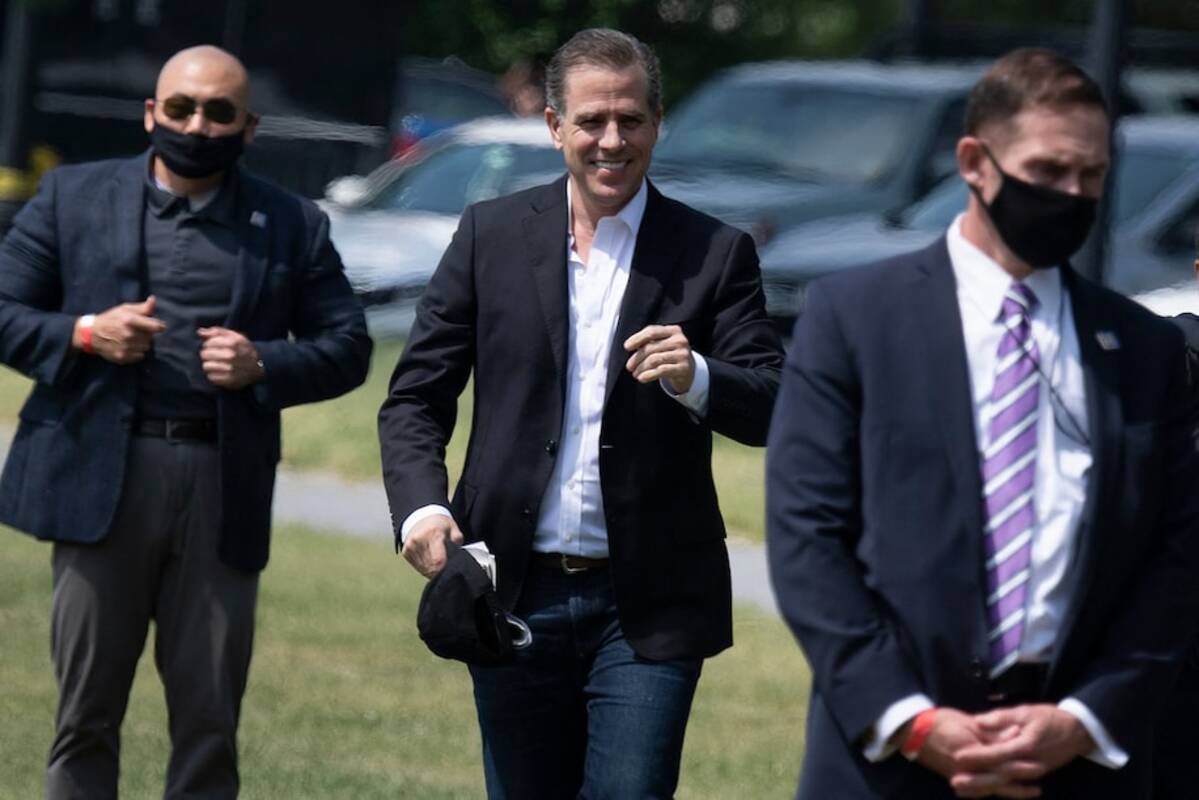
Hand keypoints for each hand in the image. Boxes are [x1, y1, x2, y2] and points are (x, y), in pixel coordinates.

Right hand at [78, 296, 165, 363]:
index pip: (156, 326)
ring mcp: (125, 347)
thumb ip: (142, 307)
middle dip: (147, 334)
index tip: (158, 326)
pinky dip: (137, 352)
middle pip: (151, 337)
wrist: (91, 334)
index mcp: (130, 320)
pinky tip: (128, 346)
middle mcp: (129, 335)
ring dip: (142, 343)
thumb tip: (154, 300)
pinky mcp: (123, 357)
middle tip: (137, 331)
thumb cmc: (111, 319)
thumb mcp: (125, 309)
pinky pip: (140, 356)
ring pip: (146, 347)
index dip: (159, 326)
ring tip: (132, 338)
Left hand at [198, 327, 264, 388]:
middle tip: (215, 356)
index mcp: (233, 343)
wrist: (257, 366)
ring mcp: (230, 369)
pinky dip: (213, 375)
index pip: (208, 343)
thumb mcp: (234, 336)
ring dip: (209, 365)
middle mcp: (231, 356)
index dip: (209, 344)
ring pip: (206, 366)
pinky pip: (211, 377)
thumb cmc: (242, 349)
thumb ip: (216, 332)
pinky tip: (220, 372)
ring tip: (217, 364)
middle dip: (208, 354)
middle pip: (204, 354)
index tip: (215, 346)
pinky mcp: (229, 381)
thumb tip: (200, 332)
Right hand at [401, 514, 464, 577]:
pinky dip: (425, 567)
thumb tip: (457, 554)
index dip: (445, 568)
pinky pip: (417, 567)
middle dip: (440, 570)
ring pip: (424, 569)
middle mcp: (419, 540)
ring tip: (437, 560)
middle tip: (445, 563)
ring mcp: (410, 546)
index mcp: (433, 534)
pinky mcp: (405, 552)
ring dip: (432, 569)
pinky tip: (429, 560)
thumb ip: (457, 541)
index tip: (449, 568)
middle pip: (431, 567)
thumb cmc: (440, 525)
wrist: (421, 518)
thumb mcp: (453, 528)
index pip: (438, 561)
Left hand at [623, 324, 694, 393]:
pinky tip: (642, 378)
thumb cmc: (670, 355)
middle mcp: (680, 340)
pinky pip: (662, 370)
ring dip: (641, 368)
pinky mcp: (684, 368)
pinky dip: (649, 375)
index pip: (652, 331)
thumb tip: (629, 346)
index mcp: (673, 330)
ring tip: (635, 374)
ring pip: (654, 360)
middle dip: (637, 358)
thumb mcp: (662, 344)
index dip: (637, 338)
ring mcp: (683, 354)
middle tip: (629, 367)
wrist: (689, 370)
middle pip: (651, 348)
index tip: (627, 347)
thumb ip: (648, 341)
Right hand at [899, 708, 1038, 798]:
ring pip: (990, 789)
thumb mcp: (967, 722)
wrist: (912, 732)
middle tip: (1040, 784)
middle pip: (998, 780)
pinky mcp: (955, 779)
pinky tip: (1002, 794)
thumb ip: (991, 731)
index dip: (1021, 764)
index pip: (1001, 760)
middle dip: (1020, 783)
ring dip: (1011, 792)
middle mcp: (967, 769)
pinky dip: (992, 793)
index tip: (1039, 763)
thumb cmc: (940, 721)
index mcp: (971, 752)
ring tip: (1031, 792)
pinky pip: (978, 791)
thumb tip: (1015, 733)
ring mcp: (960, 777)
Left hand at [950, 705, 1092, 795]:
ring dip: (983, 787)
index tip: (957, 756)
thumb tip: (978, 721)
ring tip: (961, 790)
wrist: (1078, 732)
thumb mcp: (1026, 712)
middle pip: (999, 775)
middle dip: (976, 780)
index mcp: (1025, 745)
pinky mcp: (1032, 774)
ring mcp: (1032, 772)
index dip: (977, 755)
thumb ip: (1001, 717)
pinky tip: (979, 790)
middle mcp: (1029, 763)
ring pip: (1004, 783)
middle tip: (954, 782)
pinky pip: (1011, 784)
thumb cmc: (1049, 718)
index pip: (997, 753)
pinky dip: (995, 788)